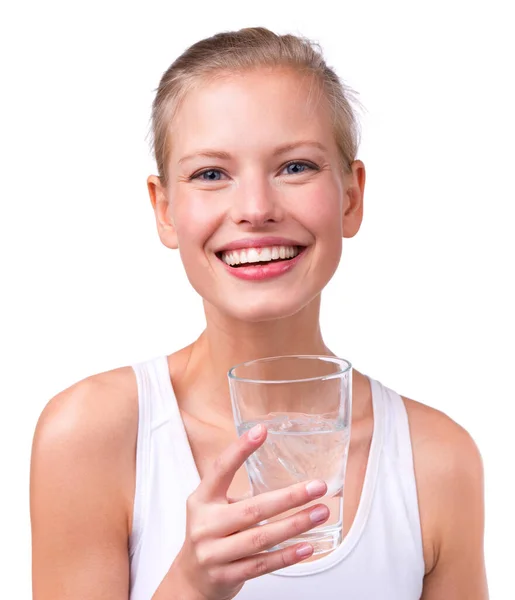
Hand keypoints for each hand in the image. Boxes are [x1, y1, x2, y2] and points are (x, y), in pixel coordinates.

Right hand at [169, 423, 328, 599]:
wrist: (190, 579)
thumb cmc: (210, 534)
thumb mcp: (212, 506)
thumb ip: (236, 492)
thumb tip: (281, 471)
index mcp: (202, 499)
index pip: (220, 469)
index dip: (240, 449)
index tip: (261, 431)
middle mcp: (205, 524)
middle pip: (252, 508)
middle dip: (289, 496)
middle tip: (317, 487)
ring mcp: (213, 553)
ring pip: (261, 537)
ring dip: (295, 525)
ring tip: (320, 512)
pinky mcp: (226, 576)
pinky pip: (262, 564)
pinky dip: (286, 555)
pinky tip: (307, 546)